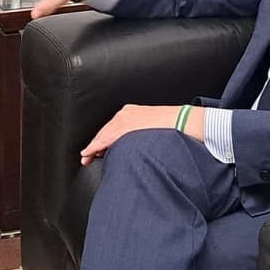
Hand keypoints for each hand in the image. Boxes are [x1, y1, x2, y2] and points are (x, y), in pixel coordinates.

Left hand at [80, 104, 204, 165]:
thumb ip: (141, 135)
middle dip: (94, 145)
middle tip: (85, 156)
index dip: (101, 140)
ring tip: (85, 157)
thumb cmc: (173, 127)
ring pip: (104, 135)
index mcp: (132, 112)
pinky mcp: (126, 125)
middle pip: (105, 131)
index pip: (112, 128)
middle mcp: (126, 113)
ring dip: (93, 147)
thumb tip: (136, 148)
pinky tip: (90, 152)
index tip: (94, 150)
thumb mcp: (153, 128)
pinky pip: (107, 137)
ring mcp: (125, 118)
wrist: (184, 121)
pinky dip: (96, 146)